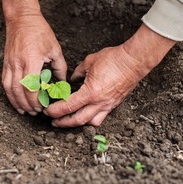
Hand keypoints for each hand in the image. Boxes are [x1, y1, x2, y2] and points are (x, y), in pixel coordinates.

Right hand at [2, 13, 66, 115]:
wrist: (22, 19)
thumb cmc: (39, 32)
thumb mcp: (55, 49)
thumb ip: (59, 67)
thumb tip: (62, 82)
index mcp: (31, 61)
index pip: (31, 88)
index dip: (36, 100)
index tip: (43, 106)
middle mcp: (18, 64)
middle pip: (19, 92)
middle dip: (27, 105)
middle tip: (36, 112)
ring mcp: (10, 64)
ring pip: (9, 89)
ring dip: (16, 102)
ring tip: (24, 111)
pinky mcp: (5, 63)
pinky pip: (5, 82)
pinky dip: (9, 94)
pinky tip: (15, 100)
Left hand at [44, 24, 175, 126]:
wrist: (134, 61)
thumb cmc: (114, 59)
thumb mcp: (90, 62)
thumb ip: (78, 72)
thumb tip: (73, 79)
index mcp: (91, 92)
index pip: (68, 106)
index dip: (56, 111)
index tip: (48, 111)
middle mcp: (99, 103)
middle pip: (78, 120)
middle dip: (63, 123)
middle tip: (54, 122)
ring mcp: (108, 105)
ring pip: (91, 122)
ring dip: (78, 124)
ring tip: (69, 120)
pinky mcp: (114, 104)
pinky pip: (101, 117)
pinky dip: (91, 119)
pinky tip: (86, 114)